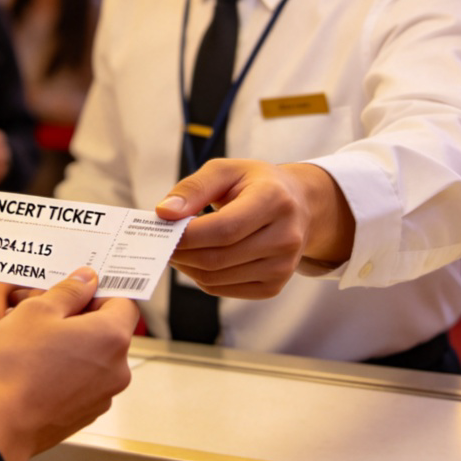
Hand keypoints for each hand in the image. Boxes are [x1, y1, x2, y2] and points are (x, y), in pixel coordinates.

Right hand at [0, 267, 137, 460]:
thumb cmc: (14, 367)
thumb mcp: (38, 309)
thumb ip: (69, 291)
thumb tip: (86, 280)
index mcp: (111, 337)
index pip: (124, 302)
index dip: (99, 291)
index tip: (77, 288)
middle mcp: (116, 370)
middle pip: (107, 329)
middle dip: (77, 316)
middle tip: (44, 309)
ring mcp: (101, 396)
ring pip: (92, 355)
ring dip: (69, 342)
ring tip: (32, 338)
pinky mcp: (84, 414)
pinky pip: (82, 380)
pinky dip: (65, 368)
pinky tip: (34, 364)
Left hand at [155, 160, 354, 298]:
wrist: (298, 204)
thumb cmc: (255, 183)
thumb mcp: (225, 170)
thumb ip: (193, 188)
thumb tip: (164, 212)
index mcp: (274, 200)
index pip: (224, 229)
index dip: (188, 234)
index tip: (162, 227)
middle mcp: (286, 237)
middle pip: (218, 258)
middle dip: (181, 252)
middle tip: (162, 240)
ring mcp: (283, 266)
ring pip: (217, 278)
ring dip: (187, 266)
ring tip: (176, 248)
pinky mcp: (274, 286)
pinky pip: (223, 290)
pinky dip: (201, 277)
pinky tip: (195, 259)